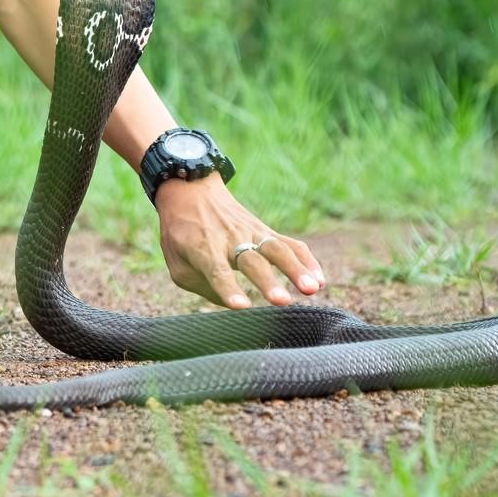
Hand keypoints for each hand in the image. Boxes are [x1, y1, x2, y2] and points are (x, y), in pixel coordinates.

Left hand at [156, 174, 324, 309]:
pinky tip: (319, 280)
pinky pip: (290, 244)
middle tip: (282, 302)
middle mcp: (230, 240)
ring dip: (296, 269)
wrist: (190, 190)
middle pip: (252, 262)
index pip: (217, 272)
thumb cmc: (181, 235)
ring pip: (277, 249)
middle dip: (267, 282)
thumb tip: (233, 303)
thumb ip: (203, 286)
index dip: (229, 289)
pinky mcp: (265, 230)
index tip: (242, 306)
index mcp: (203, 249)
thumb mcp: (178, 263)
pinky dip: (306, 260)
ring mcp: (251, 233)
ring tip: (312, 289)